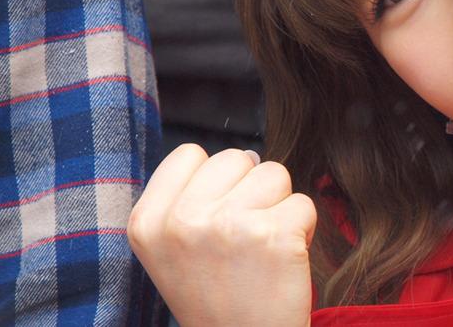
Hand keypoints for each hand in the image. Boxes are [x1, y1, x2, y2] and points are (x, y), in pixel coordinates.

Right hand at [128, 145, 316, 326]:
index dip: (213, 181)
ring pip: (275, 173)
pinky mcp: (273, 235)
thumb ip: (188, 199)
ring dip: (278, 207)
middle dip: (250, 190)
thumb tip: (247, 157)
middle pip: (236, 158)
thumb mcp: (172, 251)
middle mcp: (182, 221)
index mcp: (148, 222)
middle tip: (243, 240)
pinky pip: (304, 204)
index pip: (189, 153)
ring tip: (263, 249)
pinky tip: (283, 261)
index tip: (215, 219)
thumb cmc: (216, 299)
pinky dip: (303, 229)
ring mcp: (228, 225)